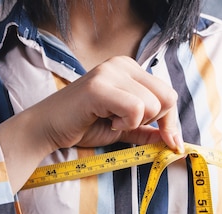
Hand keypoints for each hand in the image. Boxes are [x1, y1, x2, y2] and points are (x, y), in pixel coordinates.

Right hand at [38, 56, 182, 151]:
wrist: (48, 128)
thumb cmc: (83, 126)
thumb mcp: (123, 128)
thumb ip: (147, 130)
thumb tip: (174, 141)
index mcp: (130, 68)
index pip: (169, 93)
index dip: (169, 121)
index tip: (168, 142)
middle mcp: (122, 64)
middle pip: (167, 97)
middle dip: (154, 121)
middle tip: (126, 124)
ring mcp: (110, 72)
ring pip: (153, 105)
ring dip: (134, 123)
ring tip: (111, 120)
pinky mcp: (100, 87)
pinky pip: (136, 109)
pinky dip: (126, 123)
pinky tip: (107, 120)